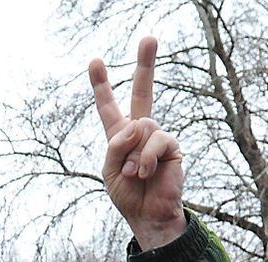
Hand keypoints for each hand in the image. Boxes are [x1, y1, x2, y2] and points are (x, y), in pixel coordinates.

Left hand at [89, 37, 185, 249]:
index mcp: (120, 136)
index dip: (102, 85)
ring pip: (142, 125)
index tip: (95, 62)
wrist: (148, 216)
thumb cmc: (128, 195)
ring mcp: (157, 137)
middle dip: (146, 64)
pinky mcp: (172, 146)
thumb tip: (138, 124)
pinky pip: (155, 140)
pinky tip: (145, 173)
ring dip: (132, 153)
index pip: (109, 106)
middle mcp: (140, 132)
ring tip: (133, 174)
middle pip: (144, 92)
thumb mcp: (109, 169)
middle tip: (150, 38)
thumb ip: (116, 143)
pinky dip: (145, 158)